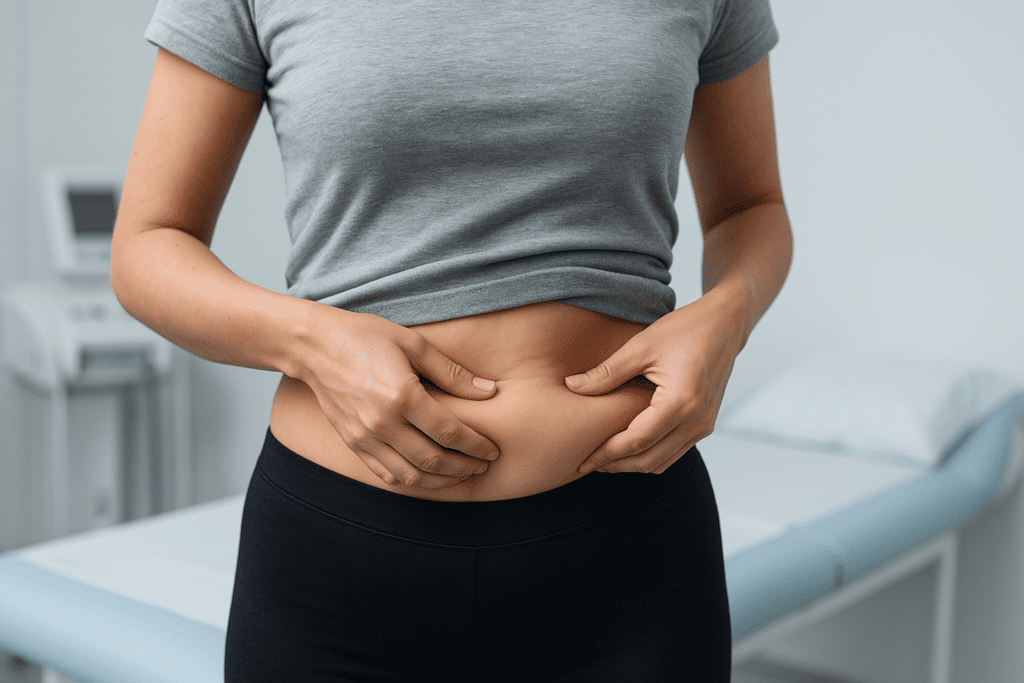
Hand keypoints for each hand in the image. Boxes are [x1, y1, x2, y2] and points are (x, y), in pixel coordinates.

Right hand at [297, 309, 500, 488]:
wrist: (314, 346)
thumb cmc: (366, 337)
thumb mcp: (413, 344)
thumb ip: (452, 372)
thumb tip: (489, 391)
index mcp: (401, 396)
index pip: (449, 433)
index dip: (476, 446)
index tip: (493, 449)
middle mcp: (382, 423)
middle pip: (433, 461)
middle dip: (465, 467)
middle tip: (484, 465)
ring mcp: (364, 438)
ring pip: (411, 477)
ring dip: (442, 481)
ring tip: (463, 474)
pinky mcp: (353, 444)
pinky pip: (387, 475)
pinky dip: (413, 481)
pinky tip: (430, 475)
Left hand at [565, 293, 742, 474]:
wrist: (725, 325)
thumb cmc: (685, 330)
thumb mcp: (641, 346)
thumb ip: (607, 372)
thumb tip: (571, 387)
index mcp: (680, 402)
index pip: (636, 441)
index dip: (606, 454)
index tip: (581, 459)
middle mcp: (696, 421)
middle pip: (649, 461)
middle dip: (616, 466)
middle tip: (587, 463)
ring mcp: (704, 426)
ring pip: (662, 462)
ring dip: (632, 465)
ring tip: (603, 457)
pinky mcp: (705, 425)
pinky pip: (674, 452)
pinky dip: (650, 455)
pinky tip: (628, 445)